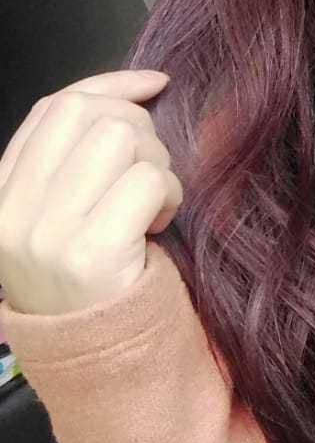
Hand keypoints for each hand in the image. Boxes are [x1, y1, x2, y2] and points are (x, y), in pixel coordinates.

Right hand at [0, 69, 182, 315]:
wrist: (99, 359)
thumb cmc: (94, 278)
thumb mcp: (65, 214)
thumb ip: (79, 157)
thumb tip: (139, 90)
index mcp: (1, 198)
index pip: (53, 108)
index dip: (110, 85)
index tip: (154, 84)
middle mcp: (12, 214)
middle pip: (91, 115)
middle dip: (141, 130)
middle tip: (149, 175)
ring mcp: (45, 234)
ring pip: (121, 138)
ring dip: (156, 163)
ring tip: (151, 203)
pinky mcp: (89, 253)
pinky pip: (147, 180)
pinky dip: (169, 194)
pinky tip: (157, 225)